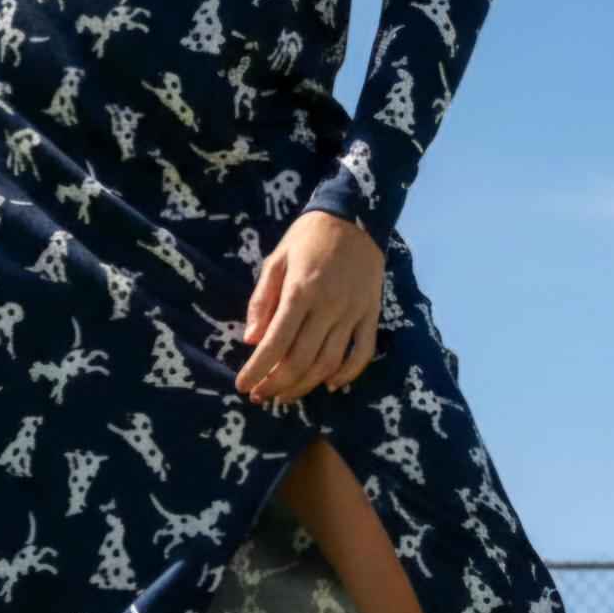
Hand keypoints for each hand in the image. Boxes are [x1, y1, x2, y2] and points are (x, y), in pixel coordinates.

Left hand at [234, 209, 383, 403]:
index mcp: (300, 290)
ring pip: (329, 363)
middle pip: (301, 359)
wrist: (355, 216)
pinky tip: (329, 384)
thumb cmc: (307, 238)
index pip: (276, 342)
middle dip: (277, 384)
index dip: (257, 369)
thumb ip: (262, 300)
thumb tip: (251, 340)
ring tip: (284, 396)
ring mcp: (353, 311)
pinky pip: (363, 352)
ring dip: (305, 386)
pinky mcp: (371, 313)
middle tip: (260, 396)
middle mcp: (328, 305)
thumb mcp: (276, 260)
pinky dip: (348, 374)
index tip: (242, 385)